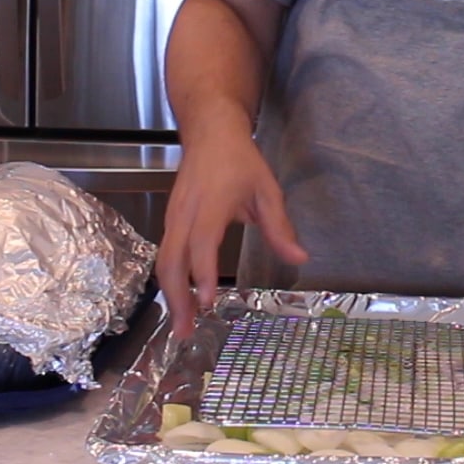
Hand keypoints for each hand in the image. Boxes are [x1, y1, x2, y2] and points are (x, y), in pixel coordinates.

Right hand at [154, 116, 306, 336]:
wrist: (210, 132)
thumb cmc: (239, 160)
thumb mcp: (267, 190)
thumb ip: (280, 227)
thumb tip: (300, 259)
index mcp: (211, 205)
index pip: (202, 244)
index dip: (203, 274)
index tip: (208, 302)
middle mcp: (185, 214)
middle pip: (171, 261)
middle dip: (177, 298)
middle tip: (187, 331)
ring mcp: (173, 217)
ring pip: (164, 261)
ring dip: (171, 294)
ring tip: (183, 324)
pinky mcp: (170, 220)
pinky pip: (165, 253)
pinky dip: (170, 279)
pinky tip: (181, 298)